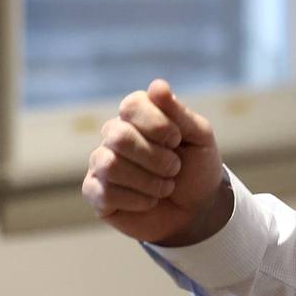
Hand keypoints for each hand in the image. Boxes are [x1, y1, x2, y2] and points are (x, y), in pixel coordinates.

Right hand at [82, 79, 230, 245]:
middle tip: (175, 168)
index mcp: (137, 115)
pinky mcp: (96, 193)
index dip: (157, 124)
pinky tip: (150, 201)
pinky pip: (105, 192)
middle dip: (156, 157)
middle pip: (119, 136)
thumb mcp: (200, 137)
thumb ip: (178, 112)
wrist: (198, 209)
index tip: (178, 140)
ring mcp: (101, 163)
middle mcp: (114, 135)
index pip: (131, 105)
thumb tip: (157, 85)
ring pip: (110, 165)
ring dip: (148, 181)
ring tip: (166, 186)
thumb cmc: (198, 167)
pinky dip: (138, 200)